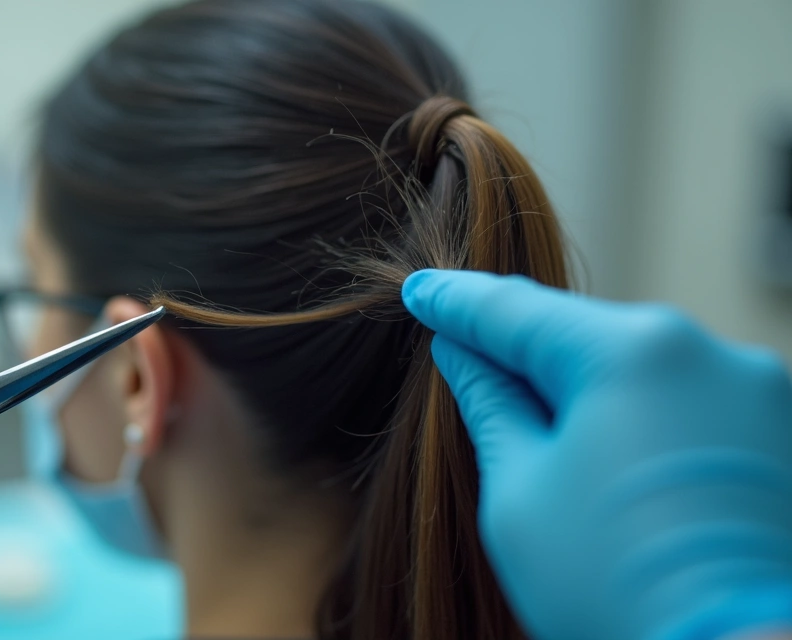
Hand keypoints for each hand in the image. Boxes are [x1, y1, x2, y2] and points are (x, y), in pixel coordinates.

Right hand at [403, 270, 791, 639]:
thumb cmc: (612, 582)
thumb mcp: (518, 490)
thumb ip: (490, 404)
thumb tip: (464, 355)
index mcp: (632, 350)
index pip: (517, 311)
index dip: (458, 303)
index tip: (418, 289)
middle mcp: (706, 349)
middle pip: (583, 335)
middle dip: (525, 355)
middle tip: (467, 368)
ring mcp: (756, 389)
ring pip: (638, 368)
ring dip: (586, 392)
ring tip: (546, 445)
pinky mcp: (779, 432)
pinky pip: (686, 401)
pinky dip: (639, 418)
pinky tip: (608, 464)